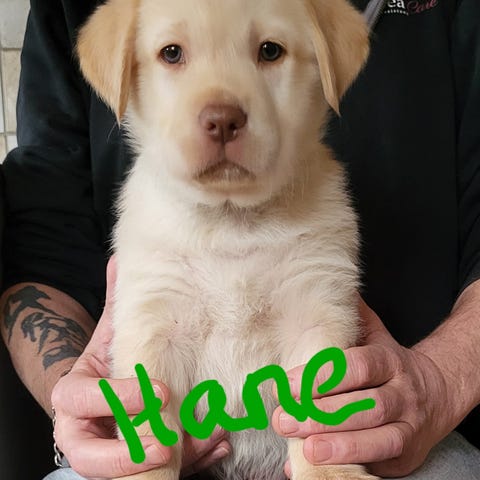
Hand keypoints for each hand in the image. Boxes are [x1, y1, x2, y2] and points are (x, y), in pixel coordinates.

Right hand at [51, 258, 230, 477]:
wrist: (108, 386)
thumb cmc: (112, 355)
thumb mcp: (114, 329)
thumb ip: (117, 300)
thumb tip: (119, 260)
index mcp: (74, 393)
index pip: (77, 401)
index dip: (114, 399)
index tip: (159, 391)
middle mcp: (83, 429)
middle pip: (86, 456)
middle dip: (125, 455)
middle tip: (165, 446)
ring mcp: (108, 451)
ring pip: (125, 471)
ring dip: (170, 462)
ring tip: (208, 441)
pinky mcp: (136, 463)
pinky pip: (157, 472)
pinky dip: (191, 462)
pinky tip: (219, 444)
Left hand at [272, 299, 454, 477]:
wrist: (438, 390)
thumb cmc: (390, 362)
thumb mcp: (375, 334)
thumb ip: (350, 317)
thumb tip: (324, 287)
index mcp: (389, 360)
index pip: (356, 366)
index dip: (322, 377)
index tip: (288, 385)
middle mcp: (401, 392)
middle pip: (363, 405)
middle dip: (321, 415)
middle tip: (283, 420)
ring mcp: (407, 424)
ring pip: (377, 436)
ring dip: (338, 445)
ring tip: (304, 448)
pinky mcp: (407, 452)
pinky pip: (380, 461)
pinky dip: (349, 466)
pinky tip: (316, 466)